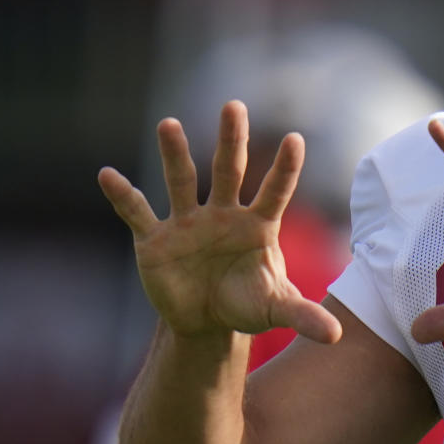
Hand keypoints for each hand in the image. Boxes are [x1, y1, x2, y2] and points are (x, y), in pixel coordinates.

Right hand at [98, 100, 341, 343]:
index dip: (285, 168)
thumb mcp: (275, 309)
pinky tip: (107, 175)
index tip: (296, 139)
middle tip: (234, 106)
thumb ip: (303, 316)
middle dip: (231, 140)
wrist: (206, 320)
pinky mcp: (157, 239)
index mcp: (259, 225)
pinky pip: (138, 213)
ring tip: (169, 124)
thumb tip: (336, 337)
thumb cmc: (248, 303)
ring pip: (182, 180)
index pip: (275, 191)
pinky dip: (123, 196)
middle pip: (229, 170)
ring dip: (175, 153)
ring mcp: (189, 222)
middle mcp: (225, 214)